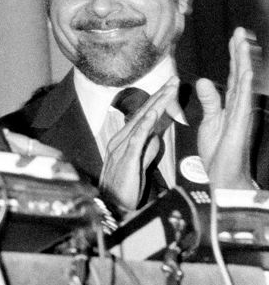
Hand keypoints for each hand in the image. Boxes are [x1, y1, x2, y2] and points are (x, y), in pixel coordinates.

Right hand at [99, 79, 175, 212]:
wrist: (111, 205)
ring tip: (169, 90)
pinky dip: (143, 125)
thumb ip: (147, 147)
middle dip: (159, 95)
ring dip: (155, 104)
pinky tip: (152, 114)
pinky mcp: (125, 159)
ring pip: (140, 121)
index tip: (172, 86)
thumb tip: (155, 134)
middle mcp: (120, 139)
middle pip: (143, 112)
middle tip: (174, 79)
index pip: (144, 114)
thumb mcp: (140, 162)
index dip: (158, 99)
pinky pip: (135, 139)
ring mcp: (120, 148)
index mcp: (124, 139)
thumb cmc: (126, 185)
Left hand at [197, 27, 257, 189]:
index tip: (234, 37)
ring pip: (243, 82)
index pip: (232, 75)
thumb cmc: (219, 150)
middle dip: (240, 52)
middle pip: (240, 73)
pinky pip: (242, 101)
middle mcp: (238, 105)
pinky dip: (244, 86)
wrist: (223, 173)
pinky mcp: (239, 123)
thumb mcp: (209, 120)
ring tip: (243, 43)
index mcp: (229, 104)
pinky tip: (245, 72)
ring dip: (243, 62)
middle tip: (240, 31)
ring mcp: (241, 112)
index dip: (233, 56)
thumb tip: (203, 80)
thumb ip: (209, 100)